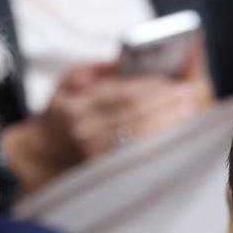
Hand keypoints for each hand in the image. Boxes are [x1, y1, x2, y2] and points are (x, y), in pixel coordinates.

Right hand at [0, 38, 214, 192]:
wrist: (43, 154)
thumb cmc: (62, 112)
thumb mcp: (67, 83)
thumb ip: (95, 70)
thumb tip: (125, 61)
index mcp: (74, 107)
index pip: (118, 94)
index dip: (147, 87)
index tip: (171, 80)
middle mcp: (84, 132)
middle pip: (132, 114)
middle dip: (164, 103)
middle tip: (188, 93)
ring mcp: (95, 155)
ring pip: (138, 136)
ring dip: (167, 122)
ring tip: (188, 109)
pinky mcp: (106, 171)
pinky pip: (137, 153)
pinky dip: (158, 140)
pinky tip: (174, 131)